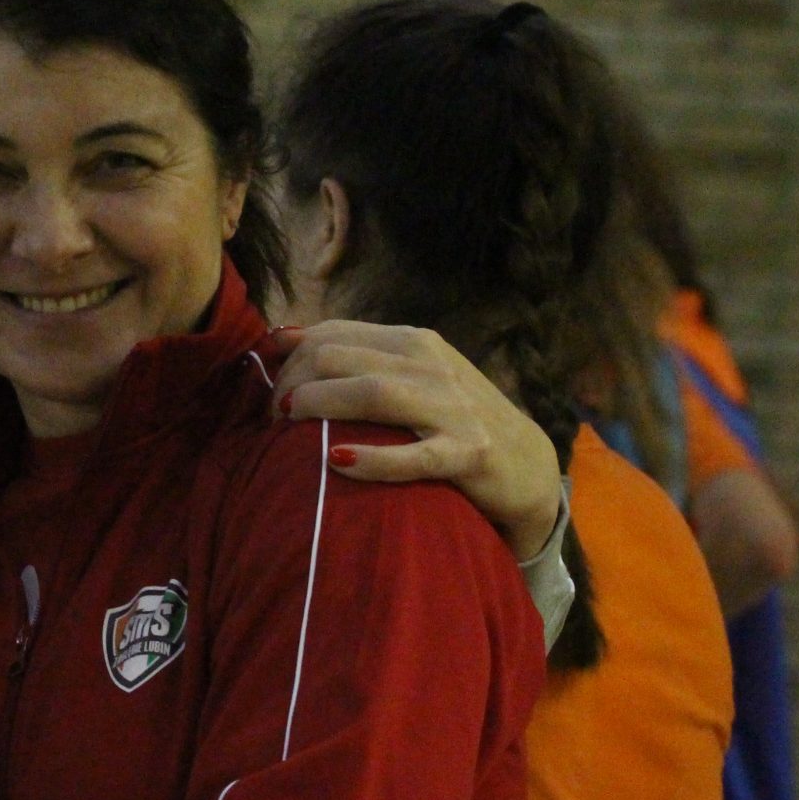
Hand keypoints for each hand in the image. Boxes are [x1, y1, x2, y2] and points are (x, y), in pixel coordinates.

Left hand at [264, 320, 561, 560]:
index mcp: (413, 341)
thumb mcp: (407, 375)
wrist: (527, 465)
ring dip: (318, 408)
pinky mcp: (469, 454)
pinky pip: (413, 456)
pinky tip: (338, 463)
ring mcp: (452, 408)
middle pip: (337, 358)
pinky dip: (372, 459)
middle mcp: (430, 365)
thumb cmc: (452, 420)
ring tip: (288, 429)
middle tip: (274, 422)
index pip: (330, 334)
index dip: (288, 362)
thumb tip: (280, 334)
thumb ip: (351, 355)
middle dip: (291, 387)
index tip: (271, 397)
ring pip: (370, 393)